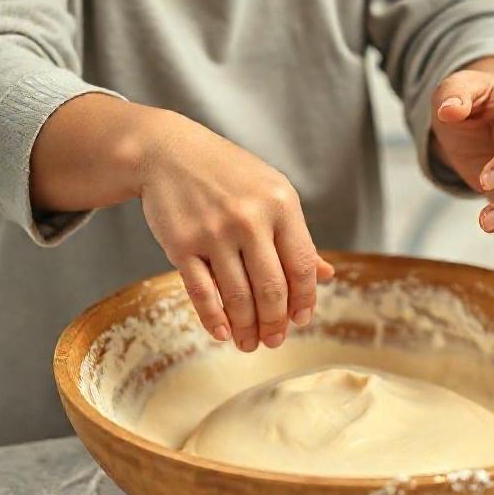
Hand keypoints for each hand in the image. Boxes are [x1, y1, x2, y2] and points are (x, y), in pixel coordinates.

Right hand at [139, 111, 334, 350]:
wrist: (167, 151)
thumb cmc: (226, 174)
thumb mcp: (271, 193)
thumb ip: (296, 236)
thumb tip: (326, 275)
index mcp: (281, 204)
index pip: (302, 267)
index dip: (304, 301)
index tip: (300, 321)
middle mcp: (250, 218)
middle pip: (271, 288)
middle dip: (275, 323)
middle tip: (273, 341)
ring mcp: (214, 232)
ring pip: (238, 296)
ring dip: (245, 328)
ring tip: (248, 342)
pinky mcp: (182, 244)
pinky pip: (202, 292)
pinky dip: (213, 318)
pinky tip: (222, 332)